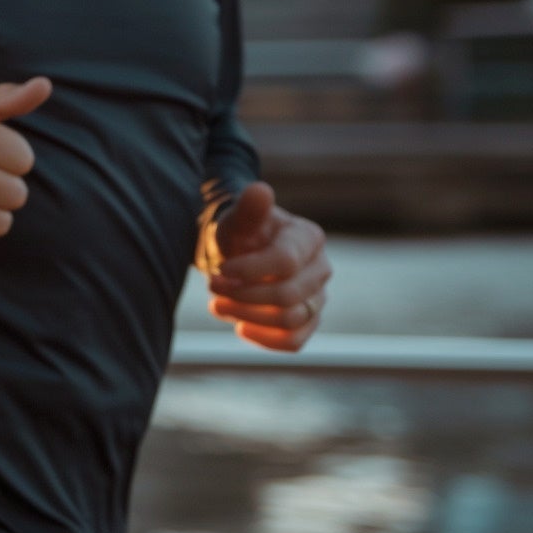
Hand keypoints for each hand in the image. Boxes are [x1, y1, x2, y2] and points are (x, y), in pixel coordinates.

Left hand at [206, 183, 329, 351]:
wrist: (239, 254)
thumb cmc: (240, 233)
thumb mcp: (238, 218)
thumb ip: (249, 207)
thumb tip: (260, 191)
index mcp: (309, 237)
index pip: (285, 262)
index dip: (248, 270)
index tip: (220, 269)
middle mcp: (321, 268)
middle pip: (288, 295)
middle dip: (243, 295)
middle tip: (212, 287)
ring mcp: (318, 297)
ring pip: (290, 320)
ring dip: (247, 315)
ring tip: (217, 304)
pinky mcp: (308, 321)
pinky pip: (295, 341)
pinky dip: (265, 340)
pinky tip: (239, 326)